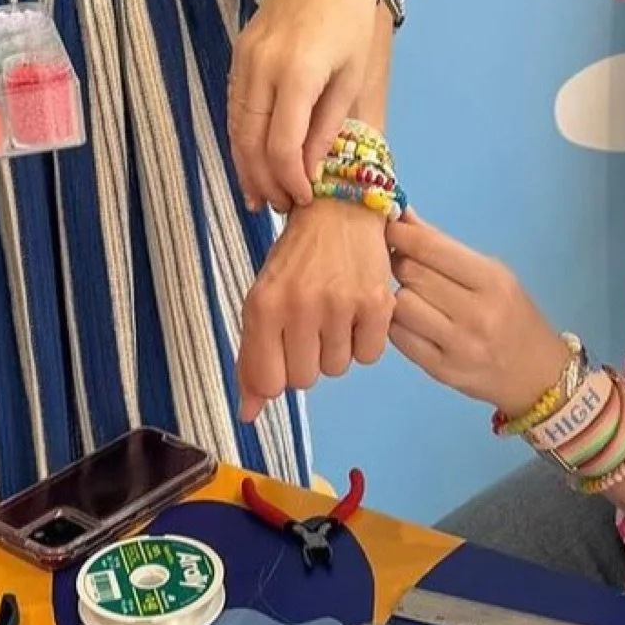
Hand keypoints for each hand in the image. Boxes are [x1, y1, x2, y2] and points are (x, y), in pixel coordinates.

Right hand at [229, 0, 390, 213]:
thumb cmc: (351, 22)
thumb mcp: (350, 77)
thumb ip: (326, 127)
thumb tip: (308, 171)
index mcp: (297, 73)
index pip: (281, 144)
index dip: (289, 179)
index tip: (301, 198)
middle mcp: (262, 67)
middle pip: (250, 140)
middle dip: (263, 179)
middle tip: (279, 205)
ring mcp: (244, 58)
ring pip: (235, 125)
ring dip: (245, 163)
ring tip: (260, 193)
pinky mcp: (238, 52)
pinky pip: (234, 104)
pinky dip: (240, 135)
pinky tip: (250, 156)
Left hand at [234, 198, 397, 422]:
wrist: (338, 208)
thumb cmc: (296, 259)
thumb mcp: (262, 300)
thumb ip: (251, 359)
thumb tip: (247, 415)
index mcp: (264, 305)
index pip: (268, 382)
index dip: (276, 373)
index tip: (282, 349)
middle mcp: (301, 305)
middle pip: (304, 380)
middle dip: (306, 359)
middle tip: (309, 323)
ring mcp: (341, 304)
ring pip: (337, 369)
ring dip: (335, 348)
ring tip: (333, 311)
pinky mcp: (377, 302)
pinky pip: (369, 355)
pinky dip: (363, 340)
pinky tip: (356, 310)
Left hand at [387, 212, 568, 416]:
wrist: (537, 373)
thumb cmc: (513, 314)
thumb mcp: (492, 273)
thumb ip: (444, 247)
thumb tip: (403, 217)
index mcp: (492, 281)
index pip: (430, 247)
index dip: (402, 232)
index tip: (390, 226)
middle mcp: (476, 314)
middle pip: (411, 274)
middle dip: (398, 262)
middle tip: (399, 261)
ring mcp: (458, 346)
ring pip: (401, 305)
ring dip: (399, 295)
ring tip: (413, 295)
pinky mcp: (441, 370)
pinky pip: (399, 336)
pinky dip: (398, 323)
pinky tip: (412, 321)